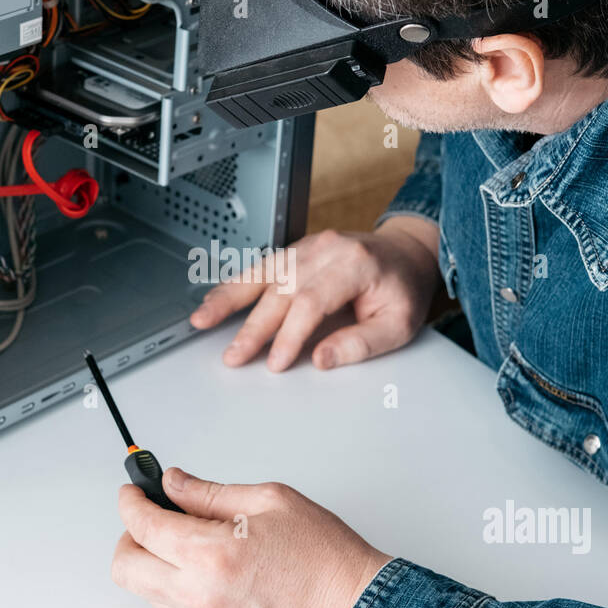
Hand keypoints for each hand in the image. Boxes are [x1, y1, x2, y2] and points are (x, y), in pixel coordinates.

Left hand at [111, 468, 392, 607]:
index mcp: (211, 555)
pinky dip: (179, 589)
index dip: (131, 502)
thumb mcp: (270, 501)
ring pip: (148, 593)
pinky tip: (208, 572)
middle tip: (149, 519)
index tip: (133, 492)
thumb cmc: (324, 558)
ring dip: (155, 564)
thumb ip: (210, 492)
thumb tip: (175, 483)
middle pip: (126, 567)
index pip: (143, 526)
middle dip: (130, 536)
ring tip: (189, 543)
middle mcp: (200, 597)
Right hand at [189, 217, 440, 371]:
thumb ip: (361, 344)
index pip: (312, 301)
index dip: (289, 334)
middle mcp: (327, 248)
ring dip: (229, 298)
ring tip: (202, 319)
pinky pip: (260, 266)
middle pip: (281, 288)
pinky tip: (214, 299)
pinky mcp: (296, 252)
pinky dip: (235, 284)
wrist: (405, 254)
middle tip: (234, 355)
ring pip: (262, 272)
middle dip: (253, 326)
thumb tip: (321, 360)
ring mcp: (308, 246)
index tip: (275, 361)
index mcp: (355, 263)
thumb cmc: (402, 289)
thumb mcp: (398, 325)